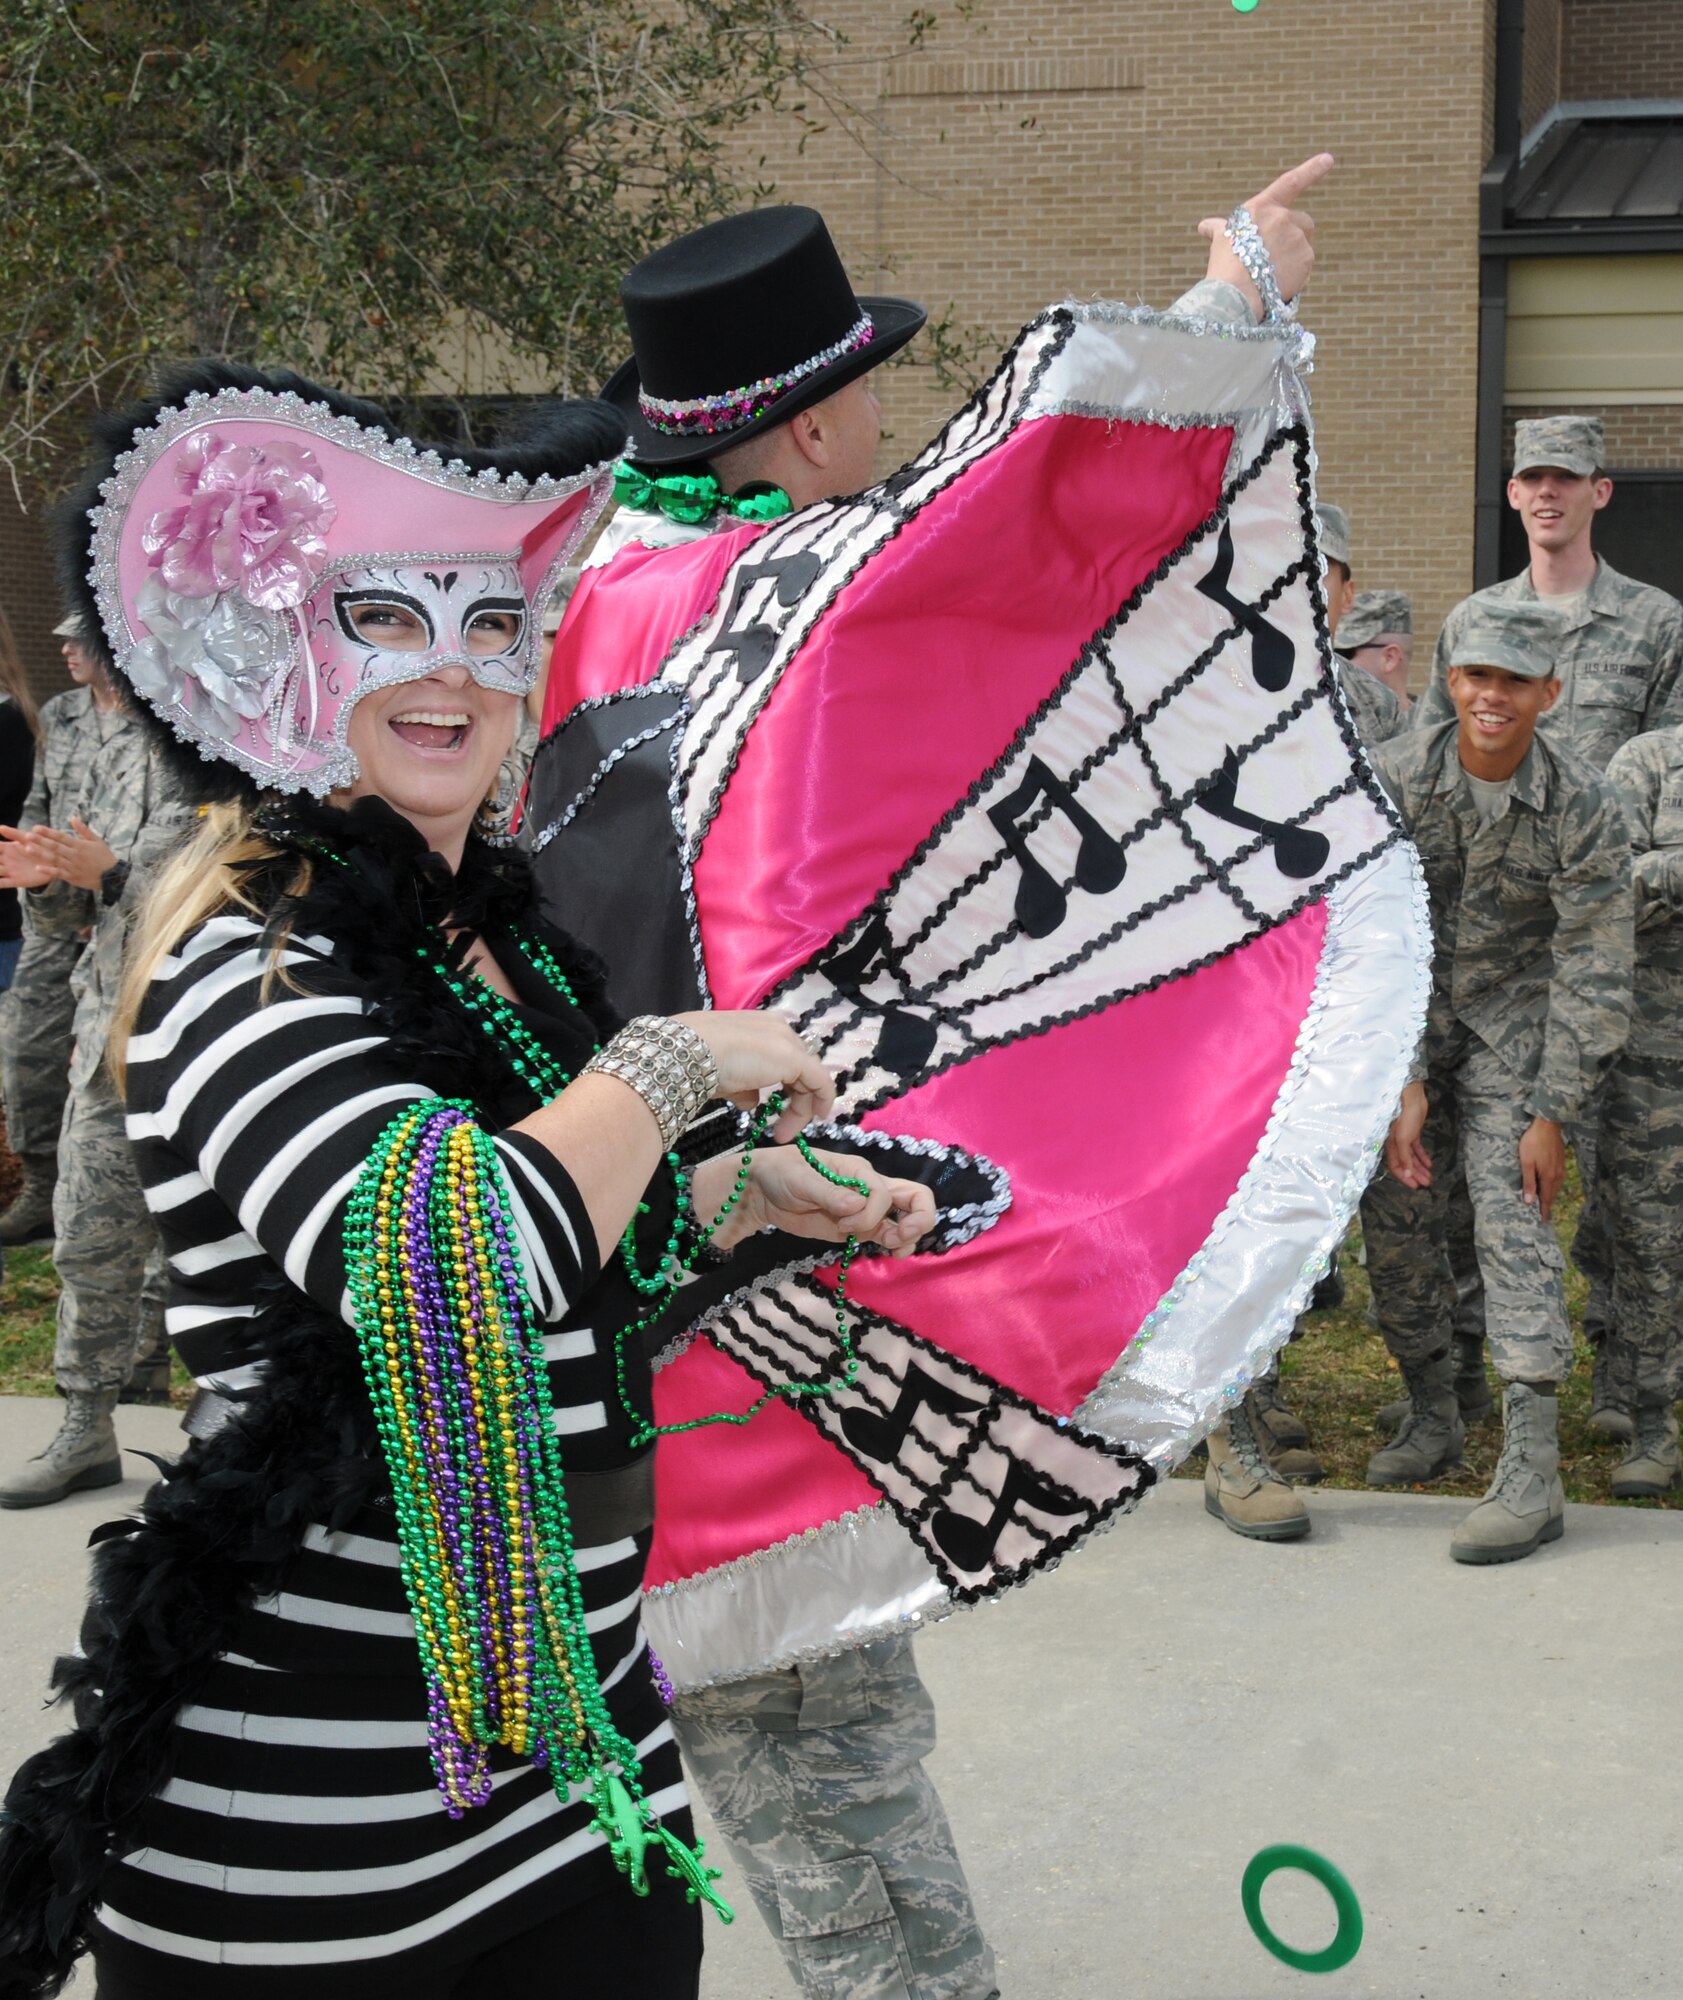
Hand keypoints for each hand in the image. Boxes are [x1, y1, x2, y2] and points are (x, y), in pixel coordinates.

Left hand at [8, 816, 117, 891]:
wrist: (113, 876)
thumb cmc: (105, 857)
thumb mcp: (97, 841)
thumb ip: (84, 830)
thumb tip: (73, 818)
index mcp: (80, 845)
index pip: (61, 837)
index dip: (48, 832)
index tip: (36, 828)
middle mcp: (74, 855)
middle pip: (55, 847)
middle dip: (40, 841)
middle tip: (27, 836)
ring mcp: (73, 866)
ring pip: (54, 859)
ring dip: (41, 854)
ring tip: (28, 849)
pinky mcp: (72, 877)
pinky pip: (59, 873)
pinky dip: (49, 870)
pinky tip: (38, 867)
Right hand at [674, 1010, 833, 1141]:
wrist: (689, 1054)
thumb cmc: (697, 1063)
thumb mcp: (724, 1078)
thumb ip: (744, 1088)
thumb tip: (751, 1102)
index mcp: (759, 1026)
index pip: (783, 1057)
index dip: (786, 1085)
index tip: (779, 1111)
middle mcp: (777, 1028)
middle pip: (799, 1067)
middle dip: (794, 1099)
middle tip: (781, 1129)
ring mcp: (786, 1041)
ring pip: (808, 1075)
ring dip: (801, 1107)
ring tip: (785, 1134)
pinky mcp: (794, 1058)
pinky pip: (818, 1080)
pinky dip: (822, 1099)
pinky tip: (819, 1117)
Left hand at [701, 1144, 937, 1257]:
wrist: (763, 1192)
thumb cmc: (780, 1173)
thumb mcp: (799, 1179)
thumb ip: (828, 1191)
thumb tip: (856, 1204)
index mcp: (858, 1170)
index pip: (883, 1192)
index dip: (869, 1213)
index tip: (841, 1222)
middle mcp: (870, 1187)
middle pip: (914, 1196)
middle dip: (918, 1218)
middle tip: (897, 1238)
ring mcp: (866, 1210)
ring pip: (906, 1218)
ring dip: (908, 1235)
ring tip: (893, 1250)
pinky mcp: (858, 1228)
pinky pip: (888, 1234)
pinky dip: (897, 1244)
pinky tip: (893, 1254)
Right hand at [1197, 153, 1333, 318]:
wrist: (1235, 293)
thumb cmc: (1223, 265)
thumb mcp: (1221, 240)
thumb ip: (1219, 229)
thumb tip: (1204, 226)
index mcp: (1262, 207)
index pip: (1290, 182)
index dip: (1311, 169)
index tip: (1329, 159)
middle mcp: (1282, 217)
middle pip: (1302, 221)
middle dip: (1295, 235)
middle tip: (1277, 257)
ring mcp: (1297, 236)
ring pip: (1304, 245)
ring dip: (1294, 257)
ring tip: (1272, 275)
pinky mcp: (1306, 257)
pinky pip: (1306, 266)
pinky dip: (1297, 275)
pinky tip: (1280, 284)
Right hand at [1385, 1082, 1432, 1188]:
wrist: (1411, 1099)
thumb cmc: (1404, 1117)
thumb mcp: (1403, 1139)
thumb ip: (1404, 1157)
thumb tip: (1406, 1173)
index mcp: (1392, 1146)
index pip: (1396, 1167)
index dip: (1405, 1177)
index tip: (1415, 1186)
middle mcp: (1397, 1145)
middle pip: (1406, 1164)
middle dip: (1416, 1175)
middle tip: (1426, 1184)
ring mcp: (1406, 1139)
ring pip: (1413, 1158)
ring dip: (1421, 1168)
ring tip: (1430, 1177)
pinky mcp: (1414, 1133)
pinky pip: (1418, 1149)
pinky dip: (1423, 1157)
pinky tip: (1429, 1164)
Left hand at [1518, 1116, 1565, 1222]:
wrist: (1547, 1125)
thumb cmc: (1533, 1142)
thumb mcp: (1526, 1163)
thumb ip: (1528, 1182)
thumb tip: (1529, 1201)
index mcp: (1548, 1178)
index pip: (1546, 1200)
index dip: (1544, 1212)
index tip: (1543, 1224)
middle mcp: (1557, 1175)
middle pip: (1552, 1195)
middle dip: (1548, 1206)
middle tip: (1543, 1217)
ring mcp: (1560, 1168)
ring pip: (1556, 1187)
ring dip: (1551, 1196)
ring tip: (1545, 1204)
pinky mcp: (1560, 1161)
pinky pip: (1558, 1180)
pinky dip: (1553, 1187)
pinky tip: (1550, 1186)